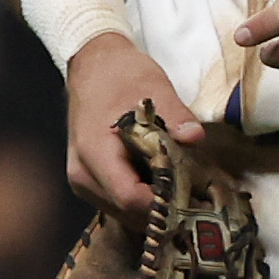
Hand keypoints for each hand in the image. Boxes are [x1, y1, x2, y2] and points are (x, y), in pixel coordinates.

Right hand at [67, 35, 204, 213]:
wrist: (93, 67)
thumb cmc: (121, 76)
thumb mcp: (153, 88)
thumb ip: (174, 116)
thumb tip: (194, 136)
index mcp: (95, 153)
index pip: (129, 197)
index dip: (162, 204)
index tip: (192, 199)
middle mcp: (82, 174)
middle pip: (126, 212)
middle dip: (162, 210)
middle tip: (196, 201)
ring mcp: (82, 180)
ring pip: (121, 212)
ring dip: (152, 208)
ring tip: (183, 194)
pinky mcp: (89, 179)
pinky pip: (116, 202)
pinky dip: (141, 200)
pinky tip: (163, 185)